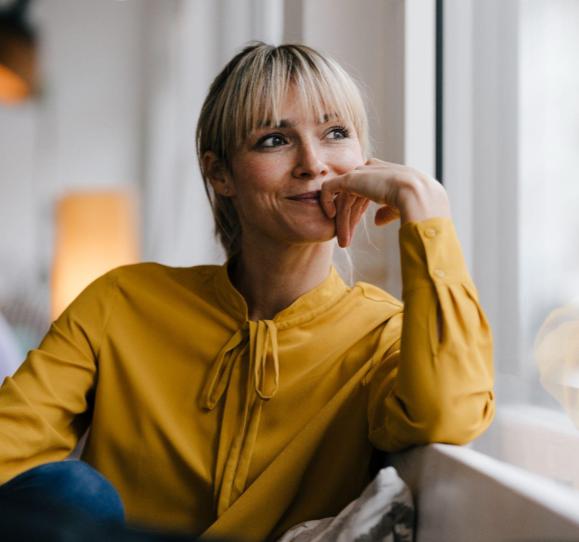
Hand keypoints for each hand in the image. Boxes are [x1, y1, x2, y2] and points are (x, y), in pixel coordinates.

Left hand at [320, 158, 450, 246]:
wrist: (417, 195)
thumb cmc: (415, 202)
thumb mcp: (399, 207)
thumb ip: (387, 211)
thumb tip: (377, 220)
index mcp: (384, 173)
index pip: (363, 193)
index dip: (357, 212)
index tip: (354, 231)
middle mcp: (370, 169)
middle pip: (352, 197)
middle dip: (348, 220)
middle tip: (345, 241)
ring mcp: (360, 172)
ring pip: (343, 199)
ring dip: (342, 222)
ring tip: (343, 242)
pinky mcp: (350, 178)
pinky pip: (329, 188)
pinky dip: (326, 202)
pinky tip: (331, 217)